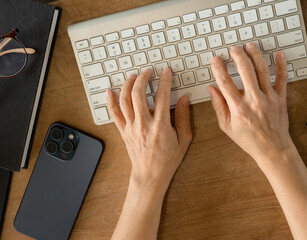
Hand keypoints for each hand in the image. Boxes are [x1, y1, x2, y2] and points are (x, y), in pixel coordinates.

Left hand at [107, 68, 191, 191]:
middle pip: (138, 94)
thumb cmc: (168, 159)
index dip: (165, 81)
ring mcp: (131, 128)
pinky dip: (110, 102)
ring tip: (133, 77)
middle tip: (148, 72)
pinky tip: (109, 92)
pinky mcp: (124, 132)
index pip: (163, 96)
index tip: (166, 72)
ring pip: (124, 101)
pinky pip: (114, 114)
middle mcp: (143, 124)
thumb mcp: (184, 139)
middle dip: (143, 78)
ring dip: (127, 85)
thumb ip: (184, 118)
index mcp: (160, 126)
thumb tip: (184, 99)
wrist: (150, 175)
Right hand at [208, 44, 292, 163]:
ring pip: (262, 70)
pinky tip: (279, 54)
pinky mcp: (280, 98)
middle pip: (245, 71)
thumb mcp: (227, 126)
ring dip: (255, 55)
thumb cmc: (249, 139)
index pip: (225, 82)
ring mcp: (269, 98)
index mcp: (238, 108)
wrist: (272, 148)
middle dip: (238, 56)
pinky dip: (281, 65)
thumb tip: (212, 89)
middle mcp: (254, 100)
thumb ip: (218, 106)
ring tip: (250, 46)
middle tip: (233, 49)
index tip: (216, 60)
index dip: (218, 68)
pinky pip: (282, 78)